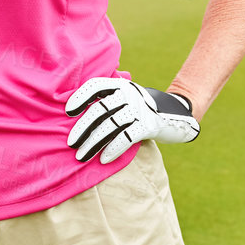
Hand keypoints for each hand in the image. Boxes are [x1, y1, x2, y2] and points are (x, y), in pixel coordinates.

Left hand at [63, 77, 200, 162]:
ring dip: (93, 143)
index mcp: (121, 85)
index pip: (96, 86)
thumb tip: (75, 116)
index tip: (67, 112)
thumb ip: (108, 101)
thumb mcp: (127, 98)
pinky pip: (126, 137)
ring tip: (82, 156)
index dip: (80, 97)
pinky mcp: (149, 125)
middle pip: (100, 110)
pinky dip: (113, 149)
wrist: (176, 116)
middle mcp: (130, 94)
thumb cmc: (142, 110)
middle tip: (71, 143)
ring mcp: (140, 109)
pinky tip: (103, 159)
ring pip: (111, 126)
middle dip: (82, 128)